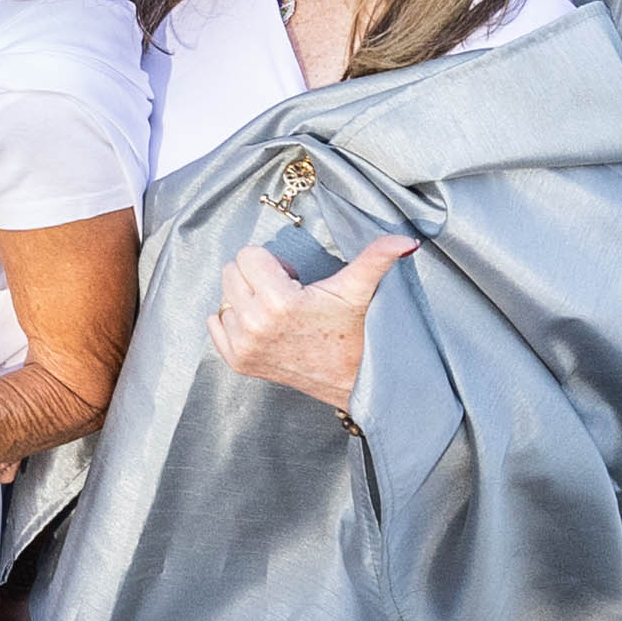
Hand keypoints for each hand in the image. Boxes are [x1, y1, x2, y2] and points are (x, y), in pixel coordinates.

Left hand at [209, 229, 412, 415]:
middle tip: (286, 294)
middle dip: (257, 277)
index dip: (273, 263)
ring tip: (277, 313)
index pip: (247, 255)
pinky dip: (233, 322)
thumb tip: (407, 240)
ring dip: (246, 299)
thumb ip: (377, 258)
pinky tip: (263, 327)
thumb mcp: (359, 290)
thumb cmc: (352, 331)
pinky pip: (214, 324)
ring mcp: (242, 346)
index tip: (293, 279)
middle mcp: (254, 324)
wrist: (350, 380)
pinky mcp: (236, 362)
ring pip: (224, 297)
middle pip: (231, 272)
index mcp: (278, 301)